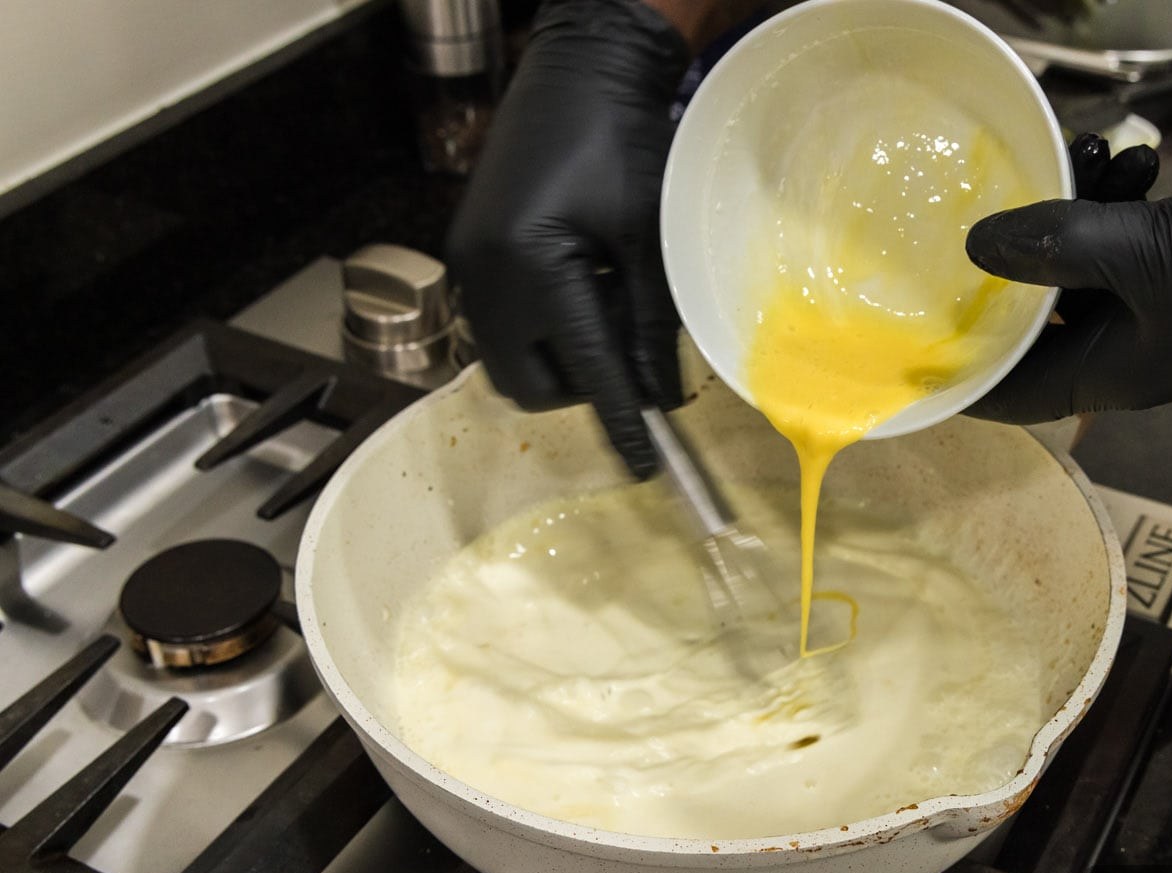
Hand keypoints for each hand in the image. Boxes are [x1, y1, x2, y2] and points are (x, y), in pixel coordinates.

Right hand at [444, 0, 690, 477]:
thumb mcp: (647, 240)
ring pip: (511, 359)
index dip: (621, 420)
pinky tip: (580, 284)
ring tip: (605, 303)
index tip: (645, 463)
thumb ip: (654, 324)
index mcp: (532, 268)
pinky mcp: (467, 251)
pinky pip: (501, 322)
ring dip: (562, 356)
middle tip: (629, 352)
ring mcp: (468, 264)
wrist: (579, 70)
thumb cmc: (623, 141)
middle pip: (530, 384)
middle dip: (582, 386)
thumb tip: (664, 396)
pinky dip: (543, 326)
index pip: (585, 371)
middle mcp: (485, 275)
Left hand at [964, 160, 1171, 423]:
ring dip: (1071, 211)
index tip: (905, 336)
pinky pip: (1124, 240)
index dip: (956, 372)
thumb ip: (1062, 248)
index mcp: (1108, 371)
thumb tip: (973, 250)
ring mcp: (1155, 309)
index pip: (1008, 392)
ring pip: (1077, 267)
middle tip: (1000, 199)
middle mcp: (1123, 350)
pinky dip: (1117, 200)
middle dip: (1011, 261)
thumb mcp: (1154, 252)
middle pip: (1032, 319)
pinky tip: (1130, 157)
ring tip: (1081, 152)